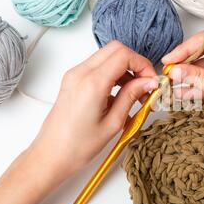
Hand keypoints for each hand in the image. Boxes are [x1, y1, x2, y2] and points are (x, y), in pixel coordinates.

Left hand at [30, 41, 157, 180]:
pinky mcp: (73, 80)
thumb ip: (131, 97)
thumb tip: (148, 82)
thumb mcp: (113, 123)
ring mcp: (75, 75)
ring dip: (125, 69)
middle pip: (116, 49)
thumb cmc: (77, 146)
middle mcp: (80, 73)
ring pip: (107, 56)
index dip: (143, 65)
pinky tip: (121, 94)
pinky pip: (98, 66)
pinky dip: (114, 74)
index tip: (152, 81)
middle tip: (146, 84)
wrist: (51, 155)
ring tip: (135, 93)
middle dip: (135, 63)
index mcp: (91, 84)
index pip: (124, 55)